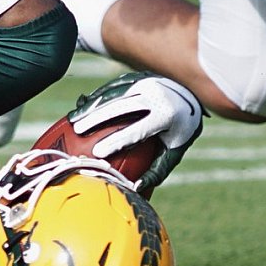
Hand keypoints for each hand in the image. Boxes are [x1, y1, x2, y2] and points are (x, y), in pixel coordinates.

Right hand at [69, 72, 203, 194]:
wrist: (191, 94)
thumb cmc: (179, 131)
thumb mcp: (174, 152)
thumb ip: (156, 171)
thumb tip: (134, 188)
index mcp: (165, 116)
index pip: (137, 130)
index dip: (116, 141)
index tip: (98, 152)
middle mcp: (154, 96)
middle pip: (120, 108)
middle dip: (97, 118)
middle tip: (78, 131)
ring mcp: (144, 83)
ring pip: (113, 95)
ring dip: (91, 106)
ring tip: (73, 119)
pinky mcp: (136, 77)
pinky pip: (112, 88)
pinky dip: (96, 97)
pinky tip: (82, 106)